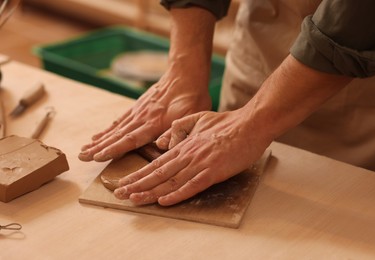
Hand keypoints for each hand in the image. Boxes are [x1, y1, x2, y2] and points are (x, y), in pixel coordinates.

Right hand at [78, 67, 211, 161]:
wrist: (185, 74)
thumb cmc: (192, 97)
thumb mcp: (192, 115)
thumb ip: (178, 131)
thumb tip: (162, 145)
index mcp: (154, 122)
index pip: (130, 139)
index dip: (113, 149)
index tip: (97, 157)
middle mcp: (142, 118)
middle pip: (117, 135)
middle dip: (99, 147)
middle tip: (82, 157)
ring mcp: (138, 112)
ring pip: (115, 128)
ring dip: (99, 140)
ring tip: (84, 149)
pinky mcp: (137, 107)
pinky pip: (119, 120)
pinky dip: (108, 129)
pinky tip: (98, 135)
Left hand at [113, 108, 271, 205]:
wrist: (250, 124)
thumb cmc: (226, 123)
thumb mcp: (198, 119)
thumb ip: (178, 129)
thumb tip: (162, 142)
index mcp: (184, 145)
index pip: (156, 163)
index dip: (138, 174)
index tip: (124, 182)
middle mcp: (187, 155)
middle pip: (158, 173)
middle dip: (137, 185)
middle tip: (119, 195)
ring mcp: (200, 164)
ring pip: (170, 181)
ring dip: (151, 192)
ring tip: (133, 200)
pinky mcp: (213, 171)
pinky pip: (192, 186)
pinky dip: (177, 195)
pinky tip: (164, 201)